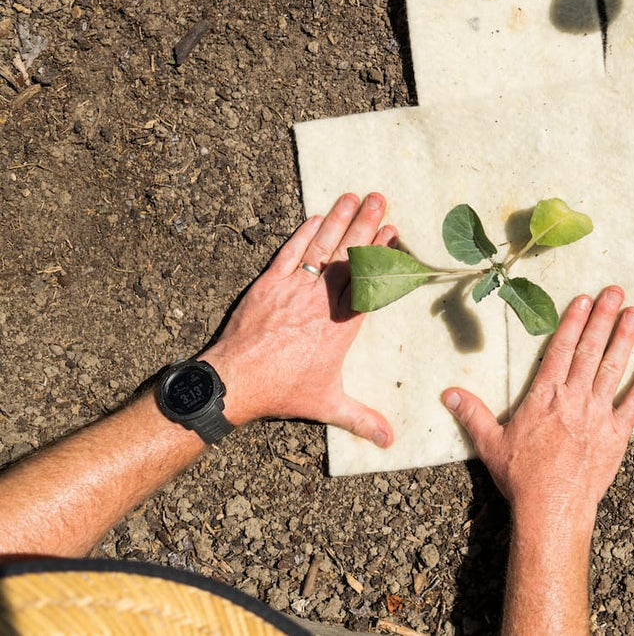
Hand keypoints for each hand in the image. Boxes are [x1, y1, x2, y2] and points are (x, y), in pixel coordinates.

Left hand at [203, 192, 396, 446]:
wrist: (236, 381)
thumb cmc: (284, 392)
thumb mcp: (328, 405)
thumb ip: (362, 418)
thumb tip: (390, 441)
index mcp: (342, 324)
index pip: (368, 280)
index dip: (382, 253)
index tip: (394, 231)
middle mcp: (322, 300)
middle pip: (350, 254)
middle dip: (366, 223)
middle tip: (380, 198)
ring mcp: (295, 288)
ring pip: (322, 246)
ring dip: (339, 219)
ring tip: (354, 195)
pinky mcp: (269, 284)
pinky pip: (290, 252)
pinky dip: (303, 233)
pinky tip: (316, 216)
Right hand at [443, 287, 633, 529]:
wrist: (551, 510)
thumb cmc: (521, 478)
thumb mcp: (490, 444)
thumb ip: (473, 414)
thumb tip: (448, 393)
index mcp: (545, 396)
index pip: (561, 349)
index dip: (573, 321)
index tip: (584, 299)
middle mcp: (574, 399)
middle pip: (590, 350)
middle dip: (603, 317)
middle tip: (616, 291)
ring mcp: (598, 415)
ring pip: (613, 369)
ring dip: (625, 339)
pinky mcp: (617, 435)